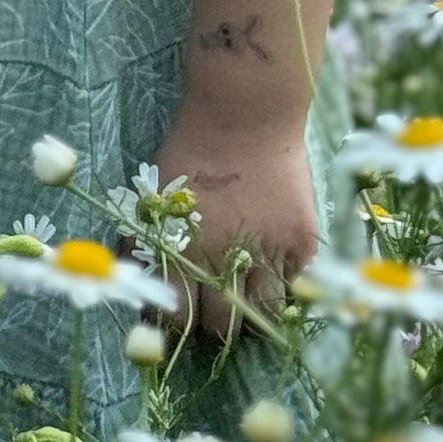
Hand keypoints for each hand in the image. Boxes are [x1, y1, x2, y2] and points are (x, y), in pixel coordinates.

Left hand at [153, 117, 317, 340]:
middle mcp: (227, 260)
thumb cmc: (190, 153)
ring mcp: (270, 253)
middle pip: (224, 324)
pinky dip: (282, 284)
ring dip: (252, 313)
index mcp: (184, 251)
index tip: (179, 316)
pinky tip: (271, 274)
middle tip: (213, 313)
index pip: (180, 315)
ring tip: (244, 301)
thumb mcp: (155, 199)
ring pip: (264, 313)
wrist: (245, 116)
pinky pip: (294, 284)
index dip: (177, 322)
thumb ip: (148, 243)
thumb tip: (140, 281)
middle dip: (215, 326)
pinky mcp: (302, 242)